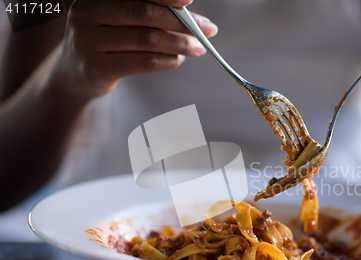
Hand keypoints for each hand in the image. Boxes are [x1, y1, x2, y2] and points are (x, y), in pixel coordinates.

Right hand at [54, 0, 216, 97]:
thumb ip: (151, 13)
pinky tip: (178, 60)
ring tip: (197, 48)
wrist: (77, 74)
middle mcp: (86, 13)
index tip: (189, 1)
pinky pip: (142, 62)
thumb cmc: (109, 40)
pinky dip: (166, 61)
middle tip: (205, 31)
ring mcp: (88, 41)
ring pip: (146, 39)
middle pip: (143, 13)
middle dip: (180, 22)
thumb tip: (197, 20)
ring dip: (178, 44)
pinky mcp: (96, 68)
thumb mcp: (121, 19)